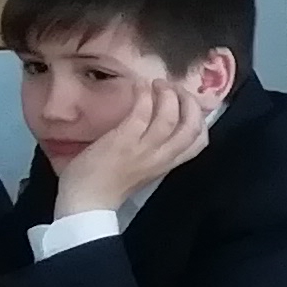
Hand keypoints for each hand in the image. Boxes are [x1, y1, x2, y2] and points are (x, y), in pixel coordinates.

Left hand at [58, 78, 216, 218]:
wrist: (85, 202)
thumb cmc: (107, 185)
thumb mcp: (140, 169)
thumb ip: (152, 151)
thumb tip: (155, 125)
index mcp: (167, 165)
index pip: (200, 141)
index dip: (200, 118)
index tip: (187, 104)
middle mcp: (161, 157)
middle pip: (192, 126)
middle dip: (189, 101)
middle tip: (174, 88)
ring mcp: (143, 149)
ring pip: (170, 116)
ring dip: (167, 94)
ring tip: (157, 83)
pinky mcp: (124, 141)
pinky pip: (142, 112)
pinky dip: (144, 94)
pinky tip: (140, 85)